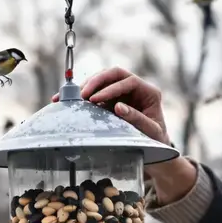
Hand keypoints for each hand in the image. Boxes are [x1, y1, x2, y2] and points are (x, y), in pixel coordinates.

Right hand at [54, 68, 197, 202]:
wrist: (154, 148)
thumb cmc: (156, 140)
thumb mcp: (151, 132)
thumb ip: (137, 119)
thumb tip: (118, 107)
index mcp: (149, 92)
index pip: (128, 81)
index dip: (111, 88)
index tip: (96, 99)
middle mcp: (136, 88)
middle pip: (113, 74)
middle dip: (96, 82)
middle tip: (82, 94)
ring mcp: (123, 92)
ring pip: (102, 80)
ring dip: (86, 86)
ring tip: (72, 97)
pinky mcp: (112, 99)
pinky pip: (95, 92)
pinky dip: (81, 95)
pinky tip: (65, 99)